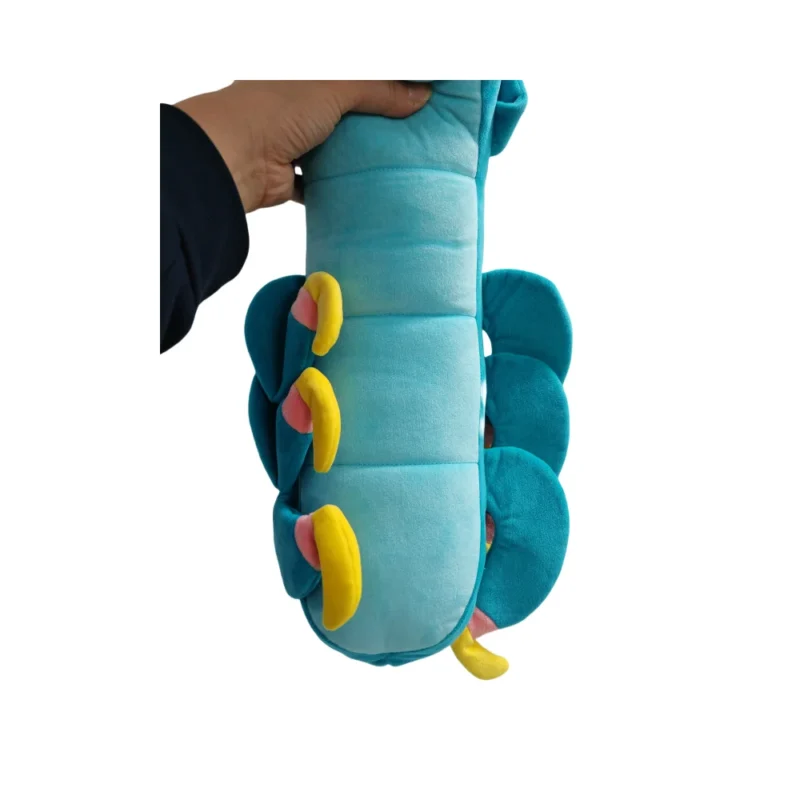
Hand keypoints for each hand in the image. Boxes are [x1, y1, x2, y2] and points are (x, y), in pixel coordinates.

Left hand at [176, 80, 431, 212]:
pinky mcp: (288, 176)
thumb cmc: (275, 108)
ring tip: (393, 162)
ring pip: (331, 149)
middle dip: (371, 124)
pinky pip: (319, 183)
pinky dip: (337, 187)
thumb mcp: (337, 87)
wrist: (235, 158)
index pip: (349, 76)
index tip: (410, 95)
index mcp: (301, 72)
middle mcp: (293, 103)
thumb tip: (420, 97)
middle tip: (409, 133)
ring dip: (355, 158)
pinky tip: (362, 190)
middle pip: (342, 113)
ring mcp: (289, 140)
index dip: (379, 84)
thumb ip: (379, 91)